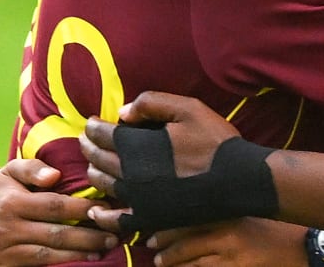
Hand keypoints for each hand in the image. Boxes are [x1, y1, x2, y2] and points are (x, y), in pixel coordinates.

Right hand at [0, 159, 115, 265]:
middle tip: (113, 236)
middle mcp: (6, 228)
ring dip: (78, 254)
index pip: (54, 206)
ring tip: (102, 251)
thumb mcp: (9, 171)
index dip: (81, 210)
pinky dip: (58, 265)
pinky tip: (78, 262)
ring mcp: (2, 251)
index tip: (105, 209)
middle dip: (88, 236)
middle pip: (55, 234)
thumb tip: (55, 175)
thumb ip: (32, 168)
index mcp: (12, 202)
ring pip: (48, 255)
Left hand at [82, 92, 242, 231]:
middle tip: (85, 141)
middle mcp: (131, 173)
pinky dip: (104, 215)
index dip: (94, 127)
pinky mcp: (150, 217)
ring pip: (105, 185)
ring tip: (92, 166)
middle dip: (89, 147)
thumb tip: (122, 113)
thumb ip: (152, 104)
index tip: (91, 123)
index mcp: (137, 146)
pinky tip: (96, 211)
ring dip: (94, 173)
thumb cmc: (215, 141)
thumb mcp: (189, 109)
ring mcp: (139, 198)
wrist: (238, 180)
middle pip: (100, 158)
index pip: (104, 134)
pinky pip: (119, 219)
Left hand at [148, 218, 310, 266]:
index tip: (154, 231)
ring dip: (174, 264)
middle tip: (152, 249)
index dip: (168, 227)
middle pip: (186, 242)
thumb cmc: (277, 227)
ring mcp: (232, 255)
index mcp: (230, 214)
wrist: (303, 245)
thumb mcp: (250, 214)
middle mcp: (227, 233)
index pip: (190, 218)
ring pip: (192, 263)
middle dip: (166, 248)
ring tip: (162, 264)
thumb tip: (197, 216)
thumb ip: (226, 214)